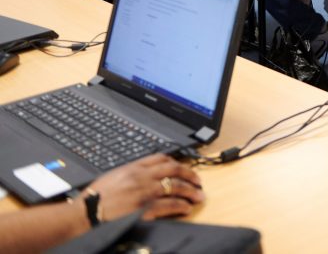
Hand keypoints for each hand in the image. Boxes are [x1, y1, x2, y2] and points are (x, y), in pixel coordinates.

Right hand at [87, 154, 203, 220]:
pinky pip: (170, 205)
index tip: (184, 167)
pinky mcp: (145, 208)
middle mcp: (142, 177)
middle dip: (190, 174)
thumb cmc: (95, 197)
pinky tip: (187, 208)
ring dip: (191, 191)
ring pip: (176, 186)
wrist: (85, 213)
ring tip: (199, 196)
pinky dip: (181, 206)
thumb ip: (131, 173)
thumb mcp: (113, 176)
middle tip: (199, 181)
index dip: (176, 161)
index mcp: (133, 167)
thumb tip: (145, 173)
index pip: (160, 158)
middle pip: (174, 169)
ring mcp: (145, 192)